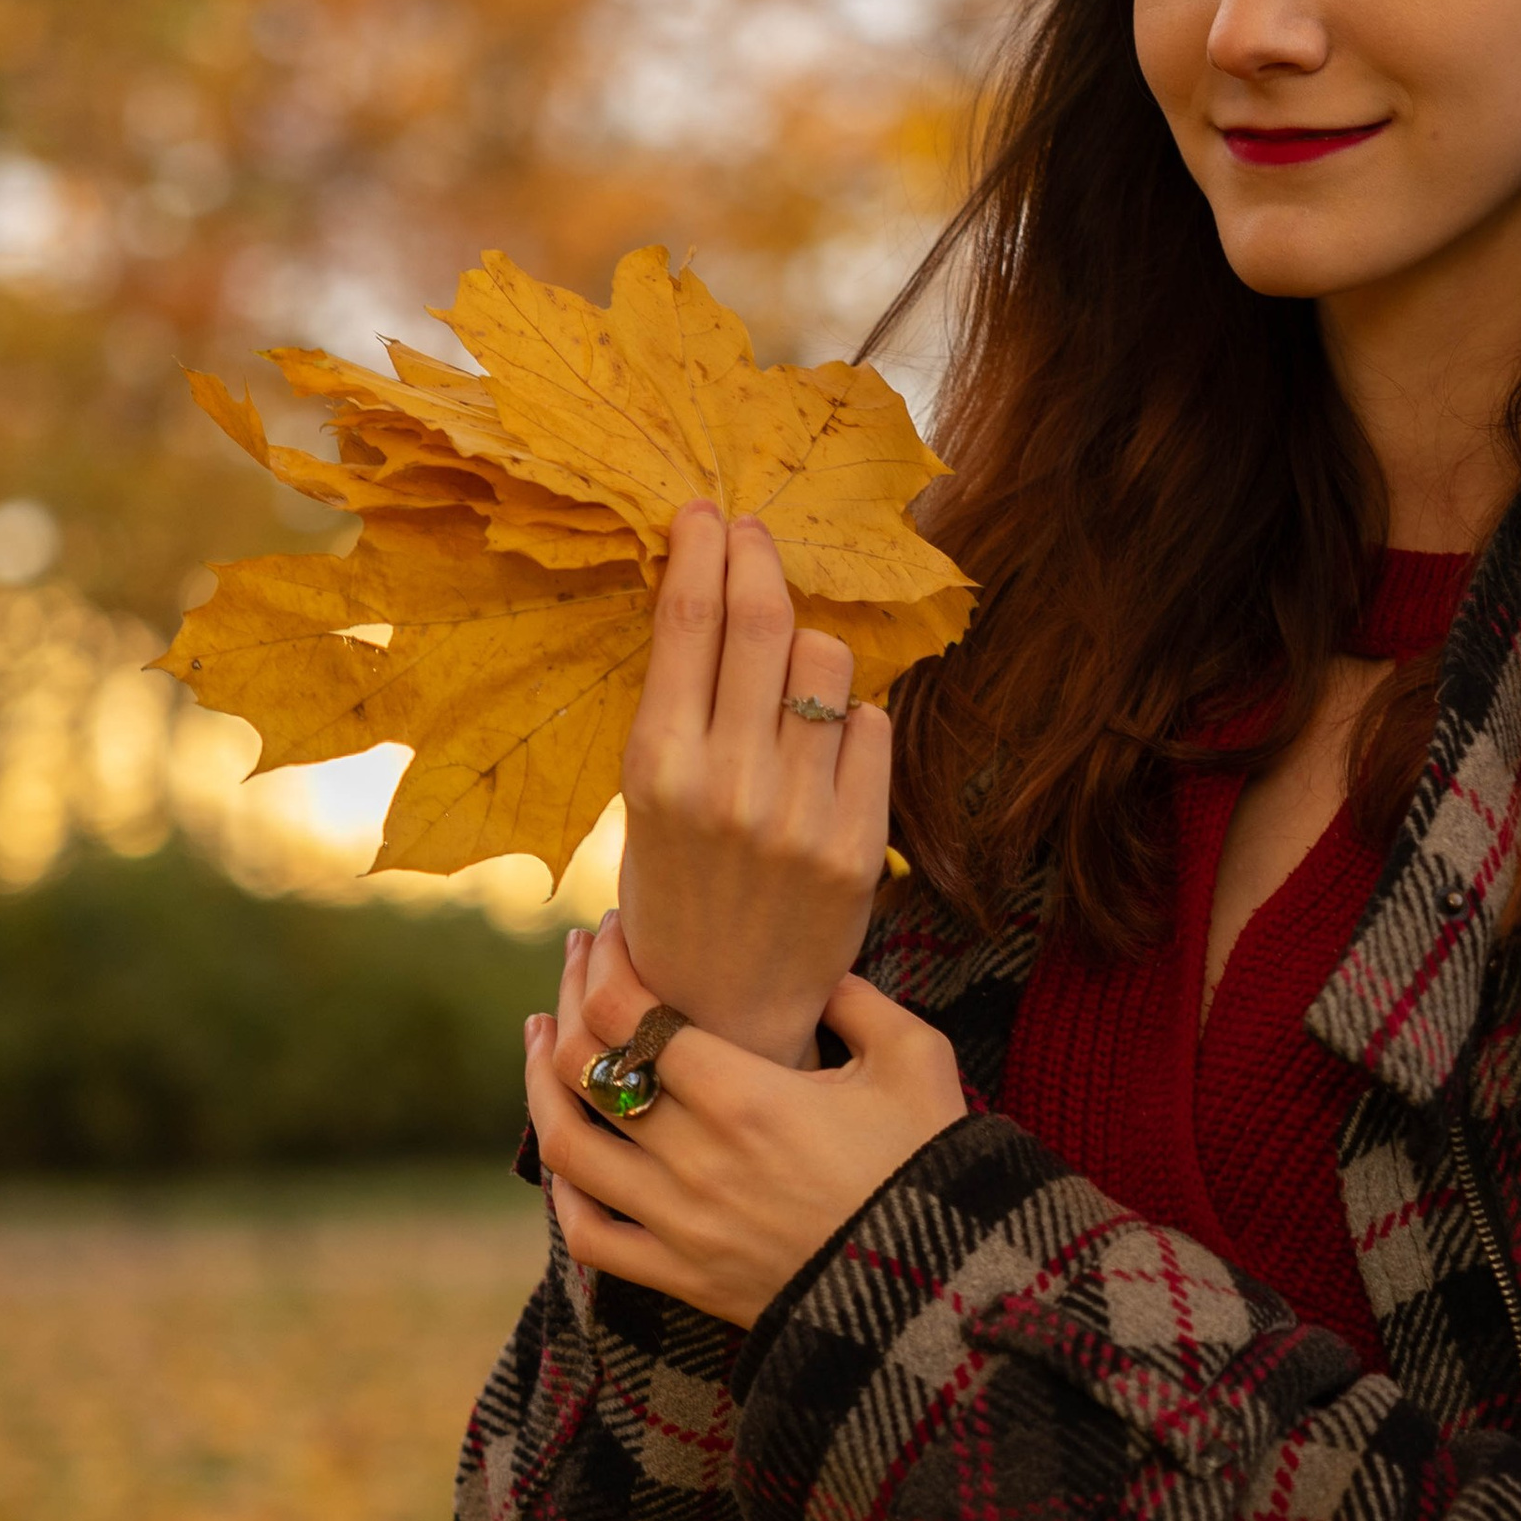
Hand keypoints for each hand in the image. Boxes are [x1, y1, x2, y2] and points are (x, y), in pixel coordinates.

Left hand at [525, 972, 966, 1328]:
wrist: (938, 1291)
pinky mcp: (682, 1276)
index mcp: (748, 1097)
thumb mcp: (916, 1060)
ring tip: (543, 1041)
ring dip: (540, 1085)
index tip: (610, 931)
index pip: (627, 1013)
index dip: (603, 961)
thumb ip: (858, 1000)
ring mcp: (681, 1224)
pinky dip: (562, 1192)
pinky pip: (588, 1236)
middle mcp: (697, 1159)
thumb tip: (813, 968)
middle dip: (568, 1000)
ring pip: (566, 1146)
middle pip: (585, 1066)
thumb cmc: (931, 1168)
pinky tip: (565, 1152)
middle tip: (576, 964)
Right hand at [612, 500, 892, 1065]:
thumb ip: (680, 710)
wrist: (723, 1008)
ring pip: (828, 662)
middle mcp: (729, 785)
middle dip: (759, 558)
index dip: (703, 548)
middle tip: (756, 533)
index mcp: (659, 769)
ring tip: (790, 668)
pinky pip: (874, 727)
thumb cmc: (676, 889)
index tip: (709, 511)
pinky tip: (826, 742)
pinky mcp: (860, 844)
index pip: (688, 623)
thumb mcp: (646, 800)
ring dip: (811, 646)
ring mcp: (800, 815)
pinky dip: (853, 719)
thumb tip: (715, 594)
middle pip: (762, 622)